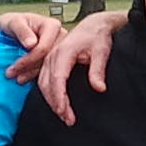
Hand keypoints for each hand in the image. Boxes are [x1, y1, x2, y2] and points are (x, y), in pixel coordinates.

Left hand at [0, 11, 65, 78]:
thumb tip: (31, 44)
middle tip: (12, 74)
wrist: (8, 30)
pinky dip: (33, 76)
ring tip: (16, 77)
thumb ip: (22, 31)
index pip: (44, 48)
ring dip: (30, 74)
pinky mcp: (53, 61)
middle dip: (29, 69)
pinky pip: (47, 72)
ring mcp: (57, 50)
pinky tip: (23, 78)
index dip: (30, 59)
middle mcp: (59, 38)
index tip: (16, 65)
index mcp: (52, 26)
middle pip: (48, 60)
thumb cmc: (13, 23)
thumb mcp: (13, 23)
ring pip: (49, 68)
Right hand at [37, 8, 126, 122]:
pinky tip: (55, 104)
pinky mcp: (50, 61)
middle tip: (68, 119)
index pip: (58, 78)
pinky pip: (43, 79)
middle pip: (48, 84)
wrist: (94, 25)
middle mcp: (54, 54)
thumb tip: (99, 88)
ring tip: (63, 115)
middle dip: (56, 104)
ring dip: (51, 101)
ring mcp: (50, 57)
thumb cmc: (98, 36)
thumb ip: (98, 70)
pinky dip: (47, 93)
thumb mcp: (102, 51)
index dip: (59, 97)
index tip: (64, 111)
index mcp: (65, 51)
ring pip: (43, 83)